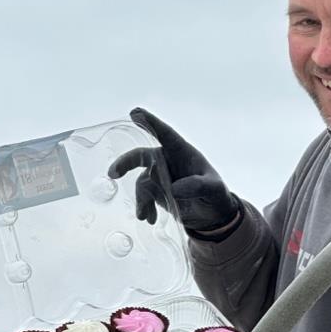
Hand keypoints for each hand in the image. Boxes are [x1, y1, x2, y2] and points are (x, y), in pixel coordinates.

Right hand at [108, 108, 238, 231]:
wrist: (213, 215)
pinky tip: (149, 218)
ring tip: (145, 215)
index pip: (165, 134)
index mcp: (182, 152)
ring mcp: (160, 177)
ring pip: (141, 182)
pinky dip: (144, 208)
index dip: (150, 122)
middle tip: (114, 173)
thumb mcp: (214, 189)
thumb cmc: (216, 194)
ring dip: (142, 199)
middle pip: (142, 156)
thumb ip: (198, 186)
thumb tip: (175, 189)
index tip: (135, 113)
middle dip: (126, 162)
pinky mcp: (156, 192)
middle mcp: (167, 161)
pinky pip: (143, 197)